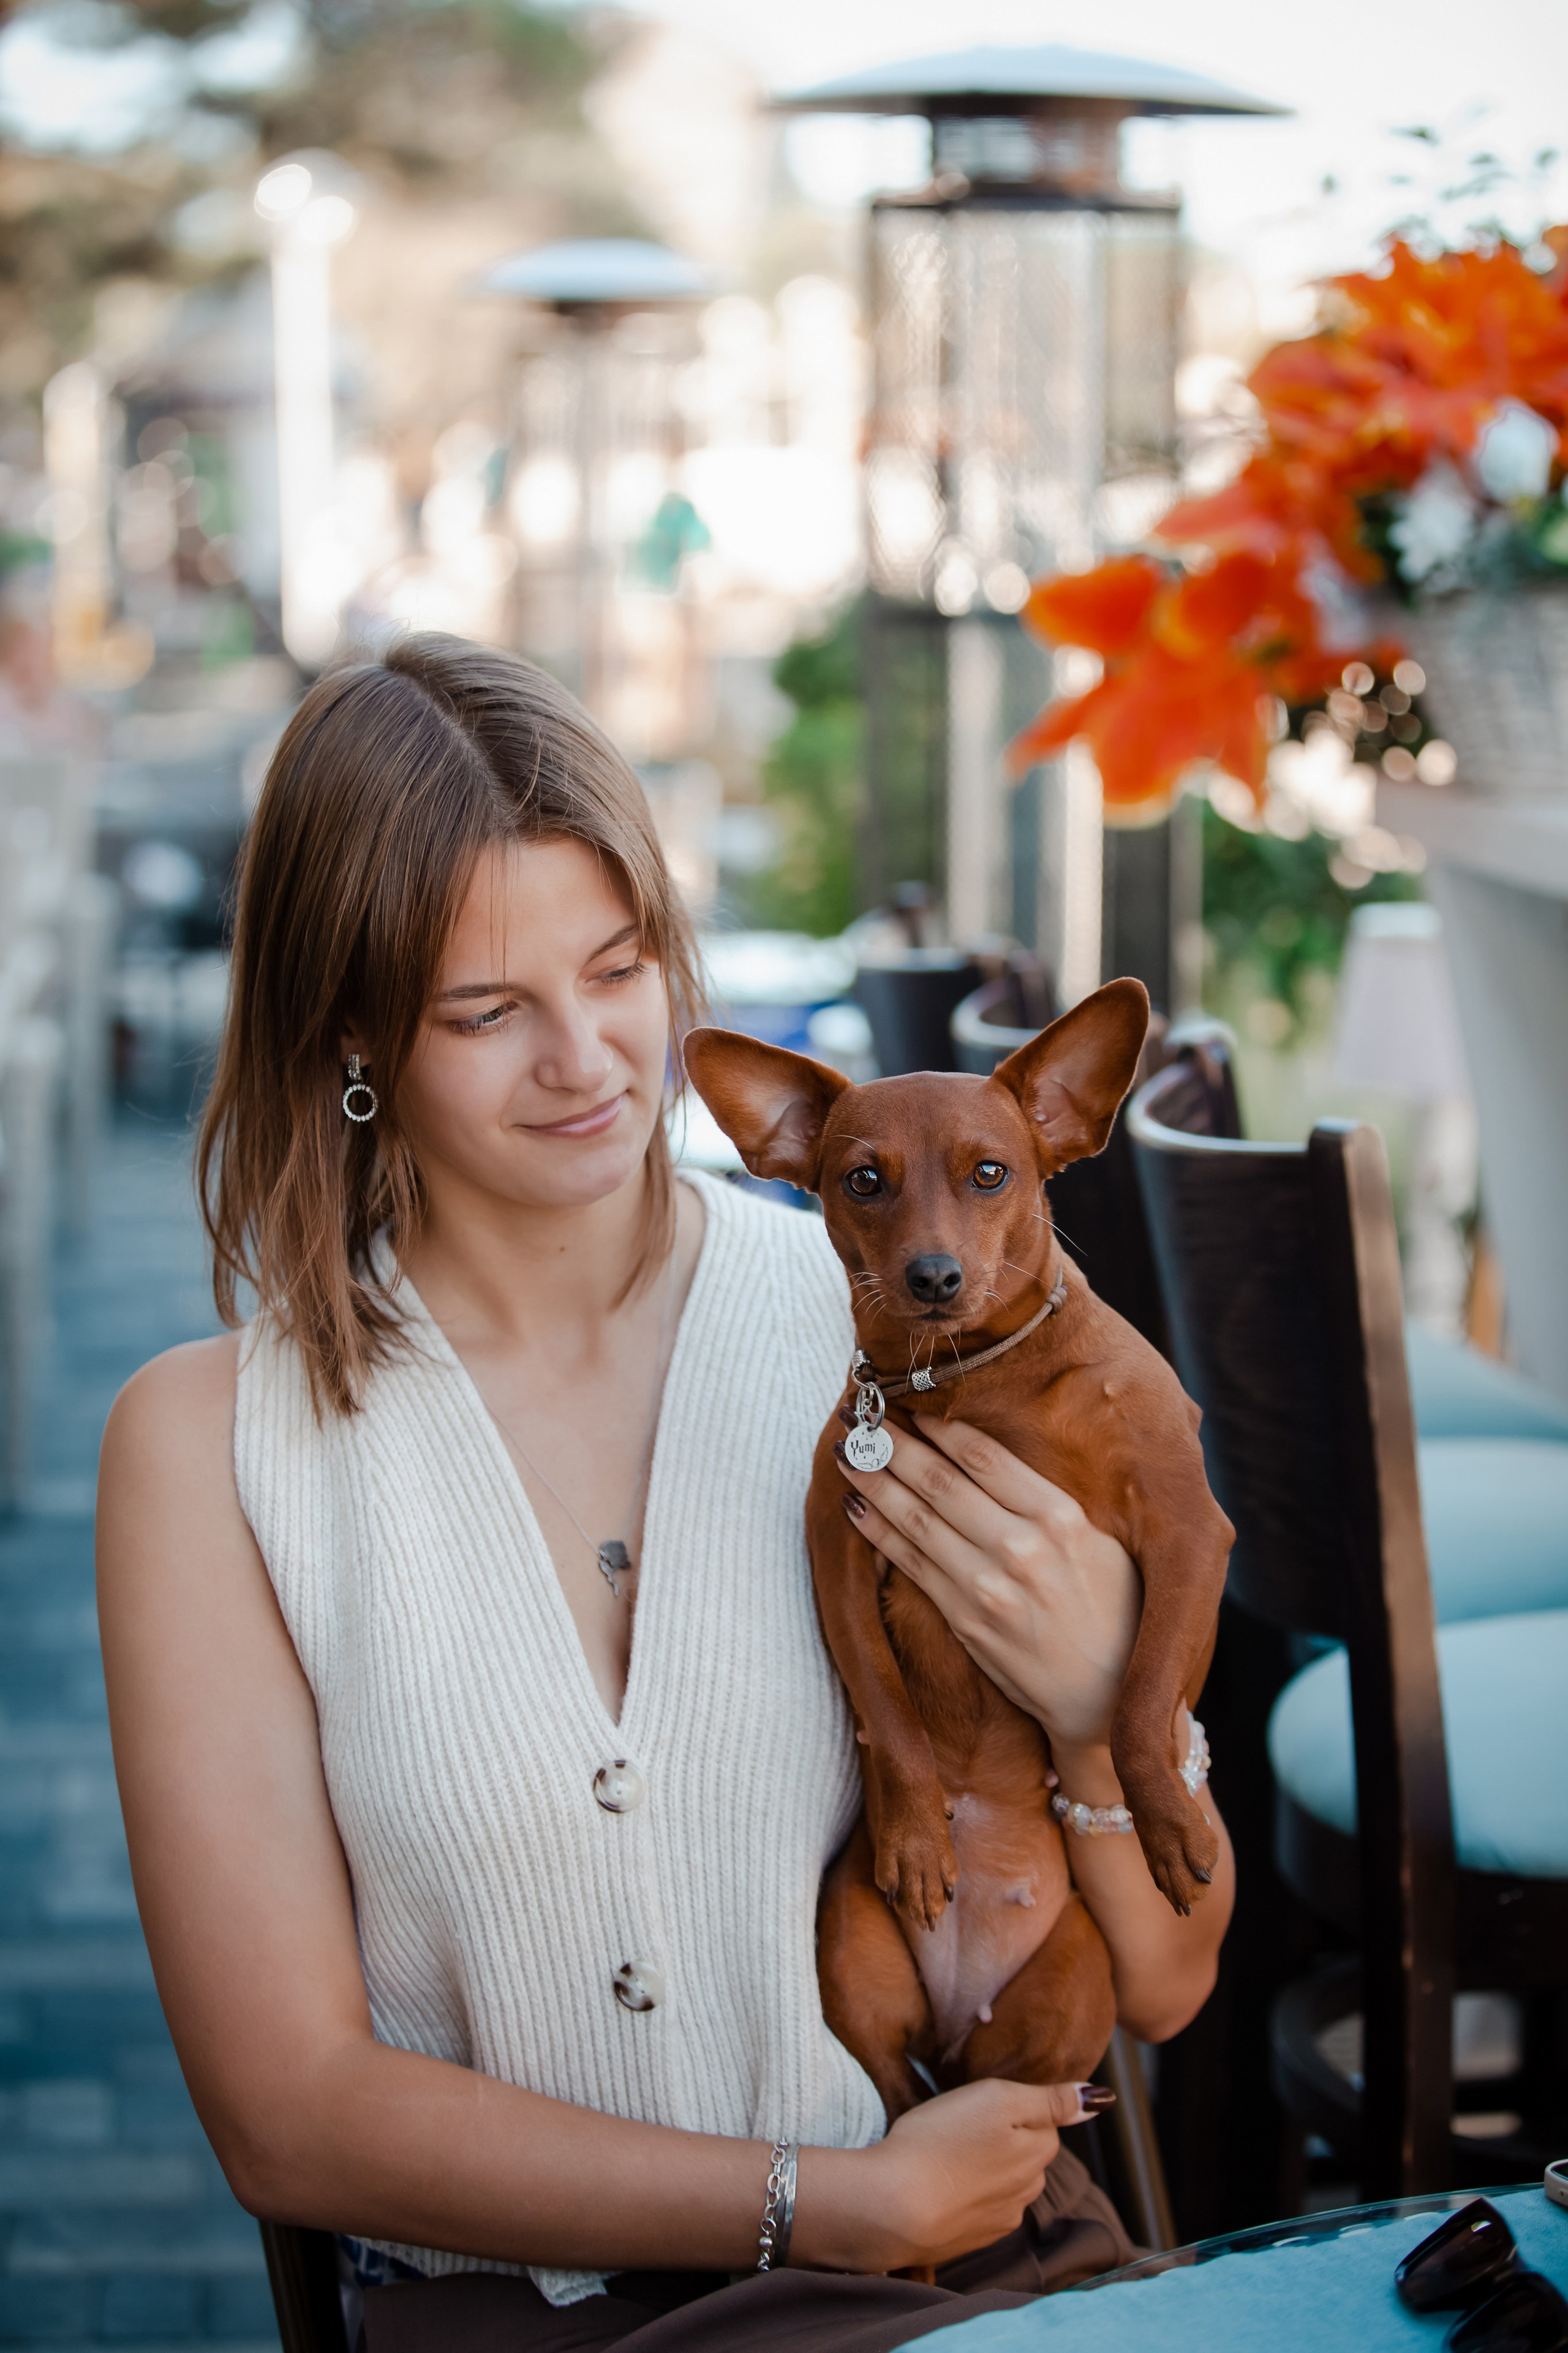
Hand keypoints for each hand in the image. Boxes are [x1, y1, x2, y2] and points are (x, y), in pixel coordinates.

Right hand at [810, 2079, 1091, 2271]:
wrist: (894, 2207)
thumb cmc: (941, 2142)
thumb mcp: (997, 2099)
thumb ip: (1051, 2099)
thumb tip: (1100, 2098)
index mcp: (1039, 2152)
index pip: (1046, 2121)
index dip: (1014, 2105)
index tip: (983, 2101)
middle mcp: (1028, 2191)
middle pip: (1026, 2153)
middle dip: (1004, 2138)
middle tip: (961, 2122)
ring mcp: (1000, 2218)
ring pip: (1003, 2181)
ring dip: (985, 2167)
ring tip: (948, 2151)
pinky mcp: (971, 2237)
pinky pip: (980, 2207)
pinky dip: (966, 2193)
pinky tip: (941, 2181)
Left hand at [834, 1414, 1140, 1750]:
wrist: (1106, 1695)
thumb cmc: (1112, 1612)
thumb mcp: (1098, 1542)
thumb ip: (1045, 1504)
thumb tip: (985, 1461)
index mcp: (1058, 1516)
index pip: (983, 1455)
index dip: (939, 1427)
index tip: (911, 1408)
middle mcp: (1020, 1545)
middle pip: (940, 1480)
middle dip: (893, 1445)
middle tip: (859, 1419)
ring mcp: (987, 1584)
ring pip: (916, 1518)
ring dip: (874, 1481)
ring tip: (846, 1454)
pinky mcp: (964, 1618)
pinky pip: (911, 1564)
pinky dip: (878, 1531)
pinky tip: (855, 1508)